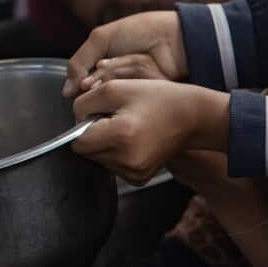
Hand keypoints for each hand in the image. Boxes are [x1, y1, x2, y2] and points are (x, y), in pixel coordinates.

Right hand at [63, 11, 186, 97]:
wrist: (172, 35)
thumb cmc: (138, 32)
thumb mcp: (101, 39)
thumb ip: (78, 62)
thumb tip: (66, 91)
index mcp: (104, 73)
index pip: (83, 88)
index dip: (83, 83)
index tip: (84, 83)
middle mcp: (117, 86)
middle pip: (98, 91)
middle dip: (101, 77)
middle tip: (106, 67)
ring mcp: (132, 92)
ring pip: (114, 89)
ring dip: (119, 71)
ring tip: (131, 58)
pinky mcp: (148, 97)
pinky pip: (133, 89)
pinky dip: (134, 71)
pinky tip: (143, 62)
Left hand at [72, 79, 227, 182]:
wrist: (193, 118)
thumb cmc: (158, 99)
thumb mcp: (115, 87)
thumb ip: (83, 102)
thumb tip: (74, 119)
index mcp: (119, 136)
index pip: (76, 141)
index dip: (82, 125)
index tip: (101, 114)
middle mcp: (126, 160)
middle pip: (86, 153)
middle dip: (94, 135)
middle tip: (116, 119)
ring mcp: (134, 173)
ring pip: (99, 160)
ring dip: (105, 144)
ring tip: (128, 128)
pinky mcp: (139, 179)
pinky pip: (114, 166)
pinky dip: (118, 154)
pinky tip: (134, 141)